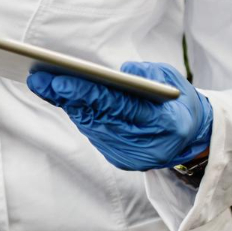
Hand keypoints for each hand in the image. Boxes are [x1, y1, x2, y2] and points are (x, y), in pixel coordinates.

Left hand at [26, 62, 212, 171]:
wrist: (192, 137)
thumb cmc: (179, 101)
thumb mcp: (172, 80)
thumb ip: (148, 74)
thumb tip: (120, 72)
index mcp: (166, 124)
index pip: (118, 106)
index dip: (87, 93)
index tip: (59, 81)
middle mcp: (146, 145)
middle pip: (98, 117)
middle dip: (66, 97)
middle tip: (39, 79)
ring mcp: (131, 155)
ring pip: (91, 126)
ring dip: (66, 105)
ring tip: (42, 84)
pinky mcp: (120, 159)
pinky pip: (94, 132)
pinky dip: (78, 114)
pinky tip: (59, 97)